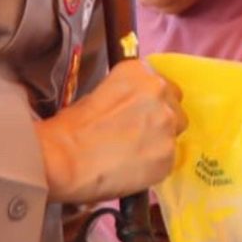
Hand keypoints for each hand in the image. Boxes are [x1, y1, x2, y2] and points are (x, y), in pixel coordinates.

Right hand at [34, 59, 180, 203]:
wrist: (65, 158)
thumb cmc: (71, 127)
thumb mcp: (98, 94)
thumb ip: (127, 96)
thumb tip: (136, 110)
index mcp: (140, 71)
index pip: (162, 84)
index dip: (152, 102)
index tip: (140, 114)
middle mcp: (159, 92)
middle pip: (175, 108)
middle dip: (161, 120)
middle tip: (138, 135)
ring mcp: (167, 125)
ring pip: (174, 135)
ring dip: (159, 143)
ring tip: (133, 155)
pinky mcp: (168, 155)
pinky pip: (168, 160)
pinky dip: (155, 166)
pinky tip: (133, 169)